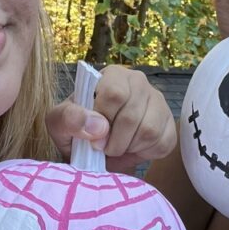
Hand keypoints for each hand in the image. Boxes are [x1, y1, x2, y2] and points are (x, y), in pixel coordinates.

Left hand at [46, 65, 175, 172]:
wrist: (94, 148)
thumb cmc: (76, 129)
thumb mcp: (59, 123)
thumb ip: (69, 118)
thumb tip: (98, 126)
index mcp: (112, 75)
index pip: (114, 93)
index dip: (102, 121)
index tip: (93, 137)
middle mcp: (138, 82)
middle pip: (132, 115)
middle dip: (114, 141)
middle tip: (104, 148)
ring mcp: (158, 101)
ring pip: (149, 131)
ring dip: (129, 148)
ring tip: (117, 147)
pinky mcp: (170, 124)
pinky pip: (163, 143)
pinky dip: (145, 154)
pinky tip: (133, 148)